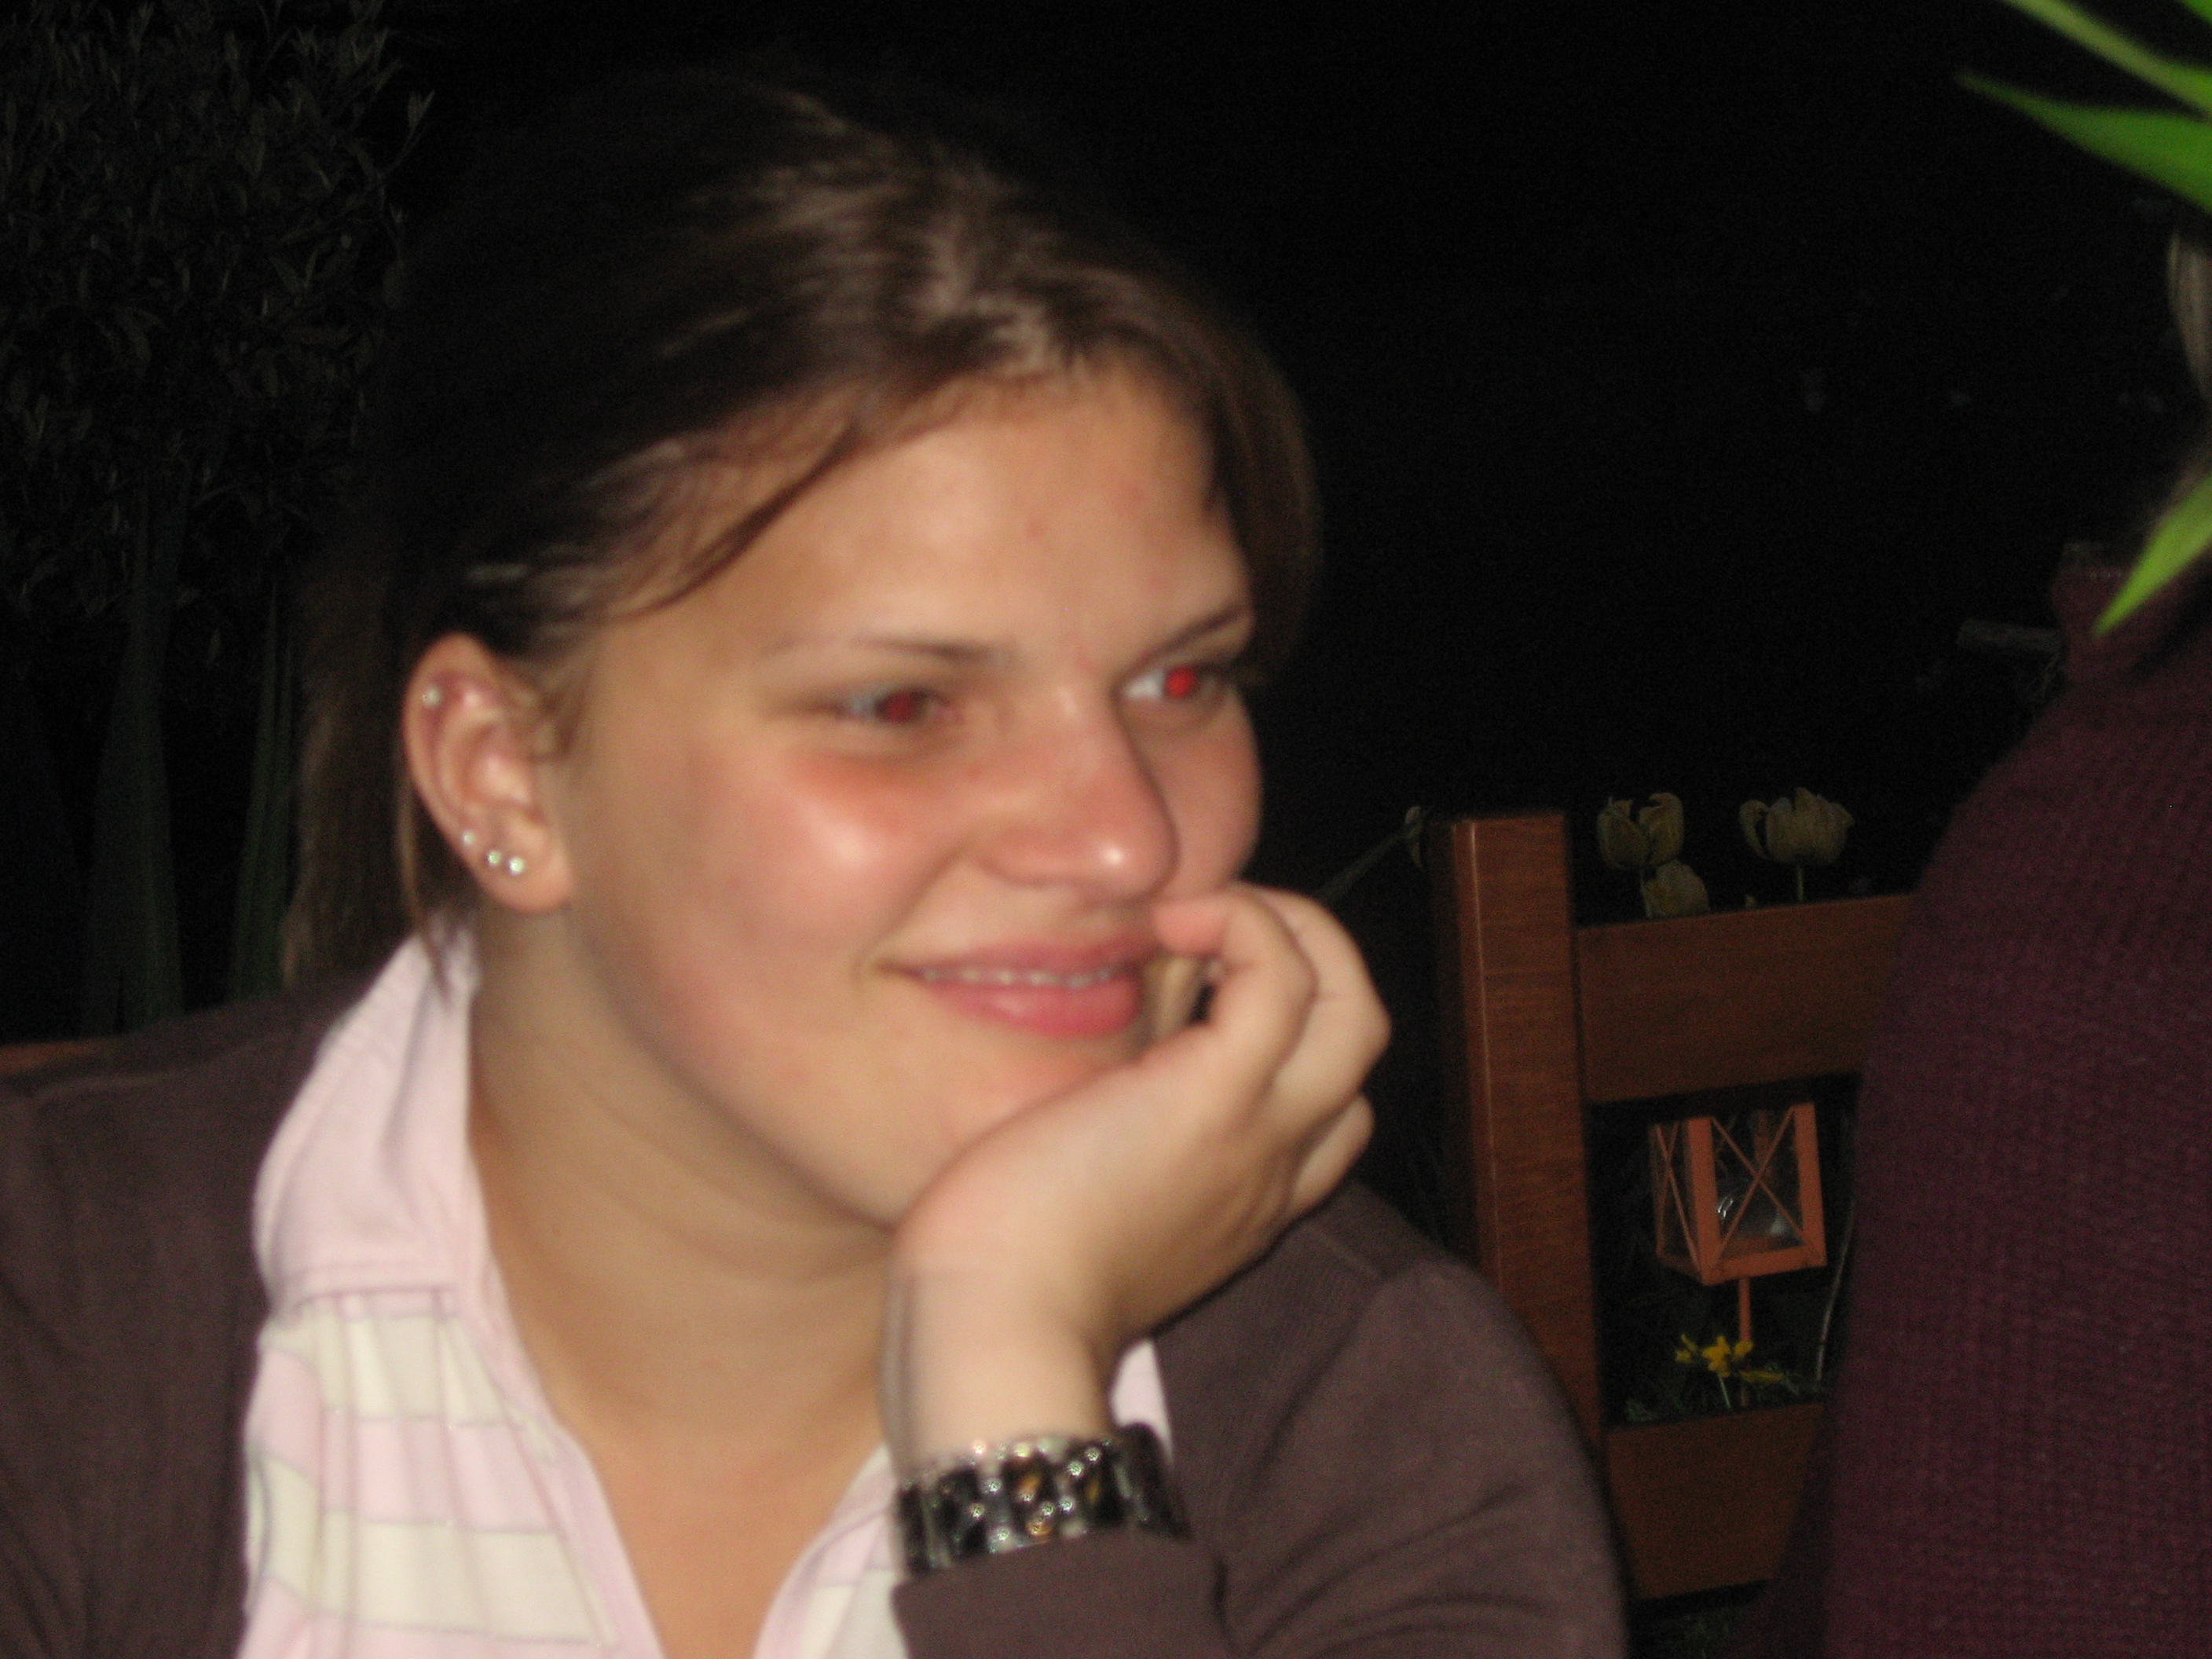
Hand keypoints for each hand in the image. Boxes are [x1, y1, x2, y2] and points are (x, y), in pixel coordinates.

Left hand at [880, 884, 1385, 1470]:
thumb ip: (1111, 1120)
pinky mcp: (1215, 1096)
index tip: (1199, 985)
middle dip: (1309, 956)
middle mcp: (1271, 1169)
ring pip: (1353, 1004)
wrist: (997, 1329)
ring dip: (1291, 929)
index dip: (1286, 1025)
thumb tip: (1100, 1035)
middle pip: (1361, 1041)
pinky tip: (1169, 919)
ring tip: (1199, 913)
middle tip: (1214, 927)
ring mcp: (1258, 1132)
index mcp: (1241, 1201)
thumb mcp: (1080, 1189)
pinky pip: (1280, 975)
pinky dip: (1242, 921)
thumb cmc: (1001, 1276)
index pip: (1327, 1107)